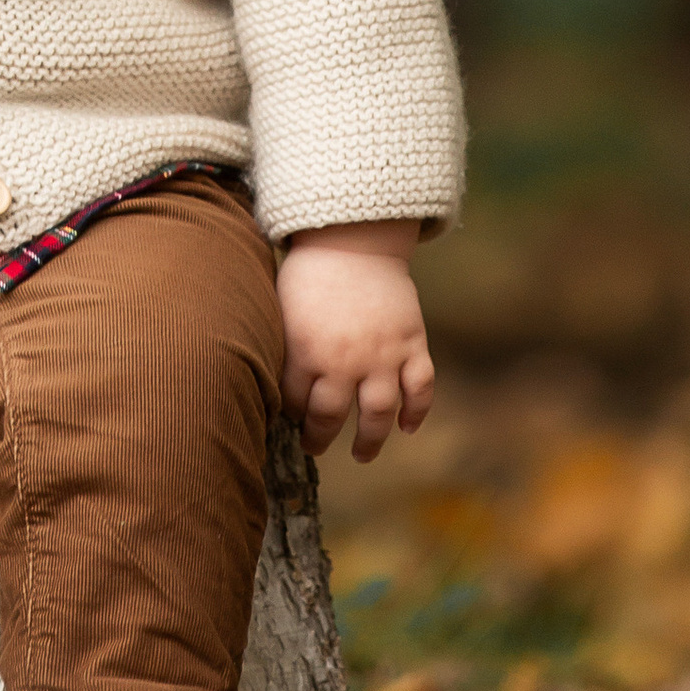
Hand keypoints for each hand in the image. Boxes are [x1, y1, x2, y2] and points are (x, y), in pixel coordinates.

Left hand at [276, 222, 433, 462]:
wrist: (354, 237)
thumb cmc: (310, 272)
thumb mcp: (282, 309)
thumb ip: (283, 349)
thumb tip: (269, 384)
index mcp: (305, 350)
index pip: (294, 403)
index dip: (291, 415)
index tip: (291, 420)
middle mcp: (344, 359)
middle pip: (330, 417)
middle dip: (319, 438)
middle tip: (315, 445)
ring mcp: (382, 354)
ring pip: (378, 414)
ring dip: (369, 441)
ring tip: (361, 453)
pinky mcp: (411, 343)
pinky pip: (420, 388)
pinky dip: (418, 412)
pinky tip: (407, 427)